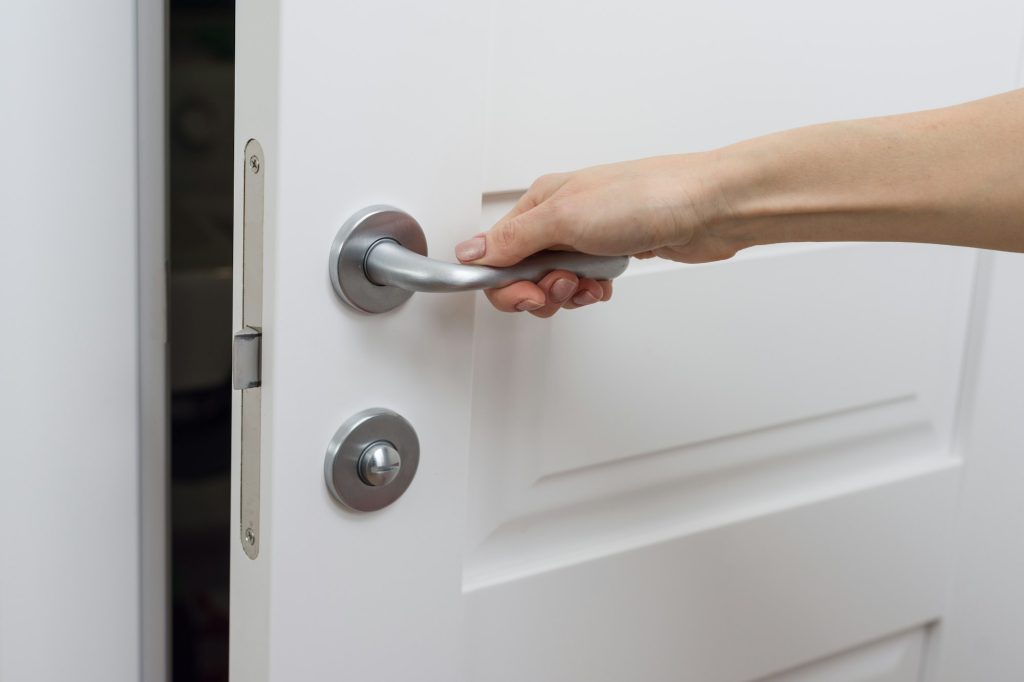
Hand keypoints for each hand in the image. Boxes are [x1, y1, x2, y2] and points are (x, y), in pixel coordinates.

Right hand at [454, 153, 736, 315]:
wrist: (708, 206)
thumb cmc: (646, 197)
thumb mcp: (565, 218)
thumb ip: (513, 240)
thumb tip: (471, 252)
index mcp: (540, 202)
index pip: (497, 252)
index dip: (506, 282)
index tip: (528, 295)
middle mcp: (560, 217)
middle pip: (524, 272)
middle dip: (540, 291)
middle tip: (563, 289)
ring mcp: (587, 236)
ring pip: (555, 282)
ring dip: (569, 293)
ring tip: (589, 283)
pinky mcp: (612, 252)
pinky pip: (585, 283)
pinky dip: (592, 290)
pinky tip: (606, 284)